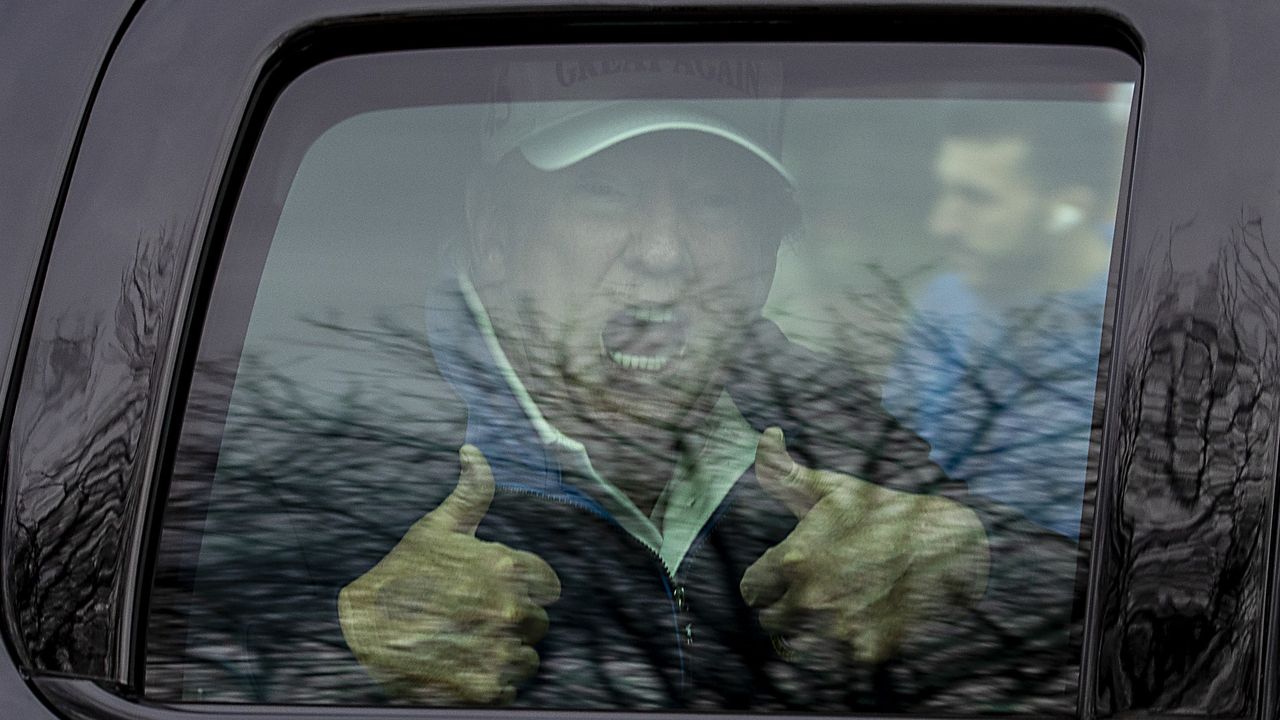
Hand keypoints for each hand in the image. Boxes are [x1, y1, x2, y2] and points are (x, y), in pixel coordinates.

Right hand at [338, 445, 560, 704]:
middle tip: (475, 620)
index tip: (495, 591)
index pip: (546, 584)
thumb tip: (474, 451)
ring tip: (468, 645)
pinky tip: (462, 668)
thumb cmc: (402, 573)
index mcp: (507, 567)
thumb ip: (471, 491)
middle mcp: (509, 608)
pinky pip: (510, 689)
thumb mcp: (436, 527)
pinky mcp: (487, 688)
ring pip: (528, 658)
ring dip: (506, 654)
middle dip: (513, 621)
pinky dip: (491, 684)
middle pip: (538, 622)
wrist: (362, 630)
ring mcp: (499, 651)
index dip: (522, 588)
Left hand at [739, 428, 987, 664]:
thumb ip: (785, 468)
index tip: (784, 576)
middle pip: (772, 622)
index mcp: (793, 562)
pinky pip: (843, 657)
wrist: (941, 540)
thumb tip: (765, 435)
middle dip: (785, 608)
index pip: (751, 590)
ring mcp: (839, 629)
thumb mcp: (832, 486)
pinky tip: (867, 618)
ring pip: (802, 646)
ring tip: (837, 604)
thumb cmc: (880, 509)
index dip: (765, 582)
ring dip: (813, 630)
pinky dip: (852, 644)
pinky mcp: (868, 649)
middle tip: (813, 590)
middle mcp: (810, 599)